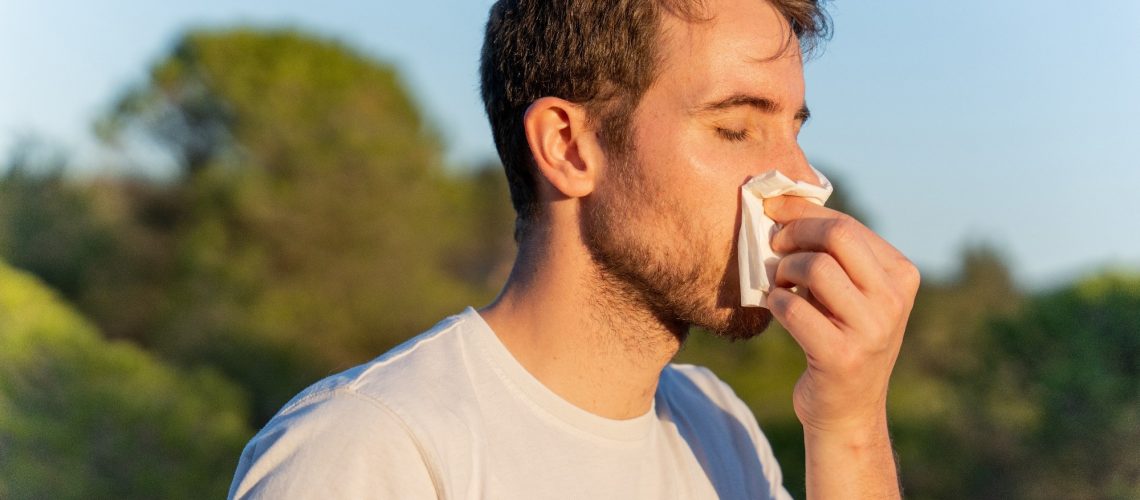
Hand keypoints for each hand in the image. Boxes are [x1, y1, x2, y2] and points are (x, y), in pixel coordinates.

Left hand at [763, 196, 919, 435]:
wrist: (847, 409)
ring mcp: (872, 330)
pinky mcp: (842, 357)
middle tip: (773, 245)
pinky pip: (794, 310)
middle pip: (837, 237)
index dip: (803, 213)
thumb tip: (783, 202)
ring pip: (816, 268)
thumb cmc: (839, 336)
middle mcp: (894, 300)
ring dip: (784, 271)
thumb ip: (832, 252)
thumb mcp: (849, 291)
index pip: (847, 225)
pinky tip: (776, 308)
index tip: (773, 210)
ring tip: (778, 283)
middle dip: (795, 234)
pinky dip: (775, 304)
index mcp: (901, 275)